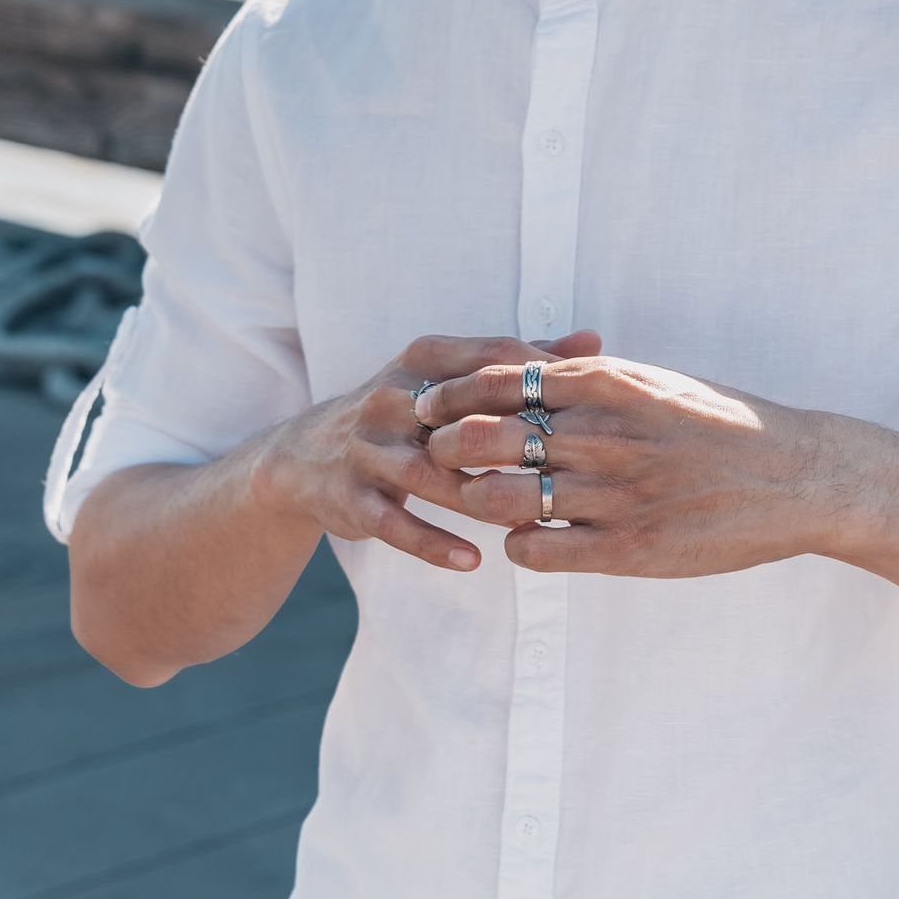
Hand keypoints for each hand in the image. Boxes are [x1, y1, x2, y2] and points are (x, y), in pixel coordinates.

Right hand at [252, 330, 604, 570]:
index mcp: (422, 360)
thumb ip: (518, 363)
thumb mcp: (448, 377)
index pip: (492, 360)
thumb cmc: (401, 415)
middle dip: (516, 442)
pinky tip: (473, 559)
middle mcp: (391, 399)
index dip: (544, 383)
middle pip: (463, 417)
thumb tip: (594, 339)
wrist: (303, 458)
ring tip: (529, 519)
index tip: (593, 411)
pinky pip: (395, 523)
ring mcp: (366, 449)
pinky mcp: (350, 497)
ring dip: (481, 498)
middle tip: (571, 470)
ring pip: (431, 475)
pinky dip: (433, 544)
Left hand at [414, 353, 856, 575]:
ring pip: (499, 499)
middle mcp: (602, 434)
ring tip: (482, 503)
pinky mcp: (627, 550)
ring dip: (477, 503)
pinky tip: (528, 541)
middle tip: (438, 461)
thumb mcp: (652, 382)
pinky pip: (536, 550)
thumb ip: (587, 378)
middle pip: (482, 440)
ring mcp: (613, 494)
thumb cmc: (723, 425)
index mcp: (605, 382)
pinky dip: (518, 547)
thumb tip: (523, 369)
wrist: (798, 478)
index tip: (430, 410)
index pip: (493, 380)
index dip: (448, 397)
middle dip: (447, 451)